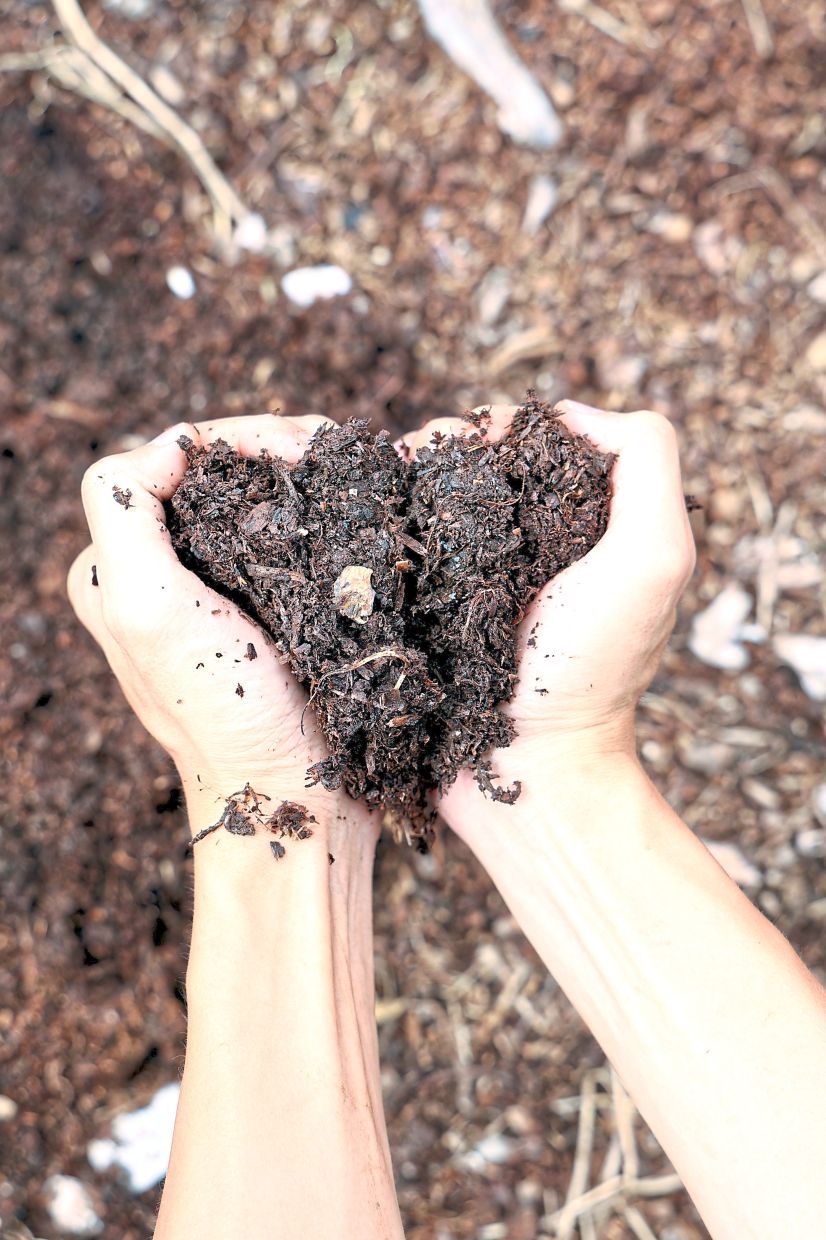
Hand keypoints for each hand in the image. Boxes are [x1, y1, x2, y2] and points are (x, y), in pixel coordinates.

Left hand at [67, 414, 375, 847]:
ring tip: (353, 473)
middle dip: (277, 449)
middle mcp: (166, 570)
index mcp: (120, 565)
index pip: (170, 459)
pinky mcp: (275, 608)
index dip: (233, 439)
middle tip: (333, 457)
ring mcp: (225, 589)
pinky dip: (329, 511)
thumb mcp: (146, 610)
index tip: (296, 452)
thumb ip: (124, 511)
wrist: (297, 795)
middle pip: (220, 473)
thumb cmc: (225, 712)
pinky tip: (360, 506)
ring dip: (310, 473)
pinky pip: (295, 537)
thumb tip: (173, 442)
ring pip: (263, 498)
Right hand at [397, 401, 695, 834]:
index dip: (505, 425)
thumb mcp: (653, 556)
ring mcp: (480, 581)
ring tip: (380, 481)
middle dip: (444, 444)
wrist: (526, 771)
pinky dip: (386, 526)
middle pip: (484, 464)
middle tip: (407, 456)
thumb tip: (572, 415)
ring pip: (437, 499)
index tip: (468, 440)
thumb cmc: (590, 668)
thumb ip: (646, 463)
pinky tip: (365, 519)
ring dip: (405, 477)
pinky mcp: (435, 613)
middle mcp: (536, 548)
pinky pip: (408, 551)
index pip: (543, 441)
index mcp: (588, 526)